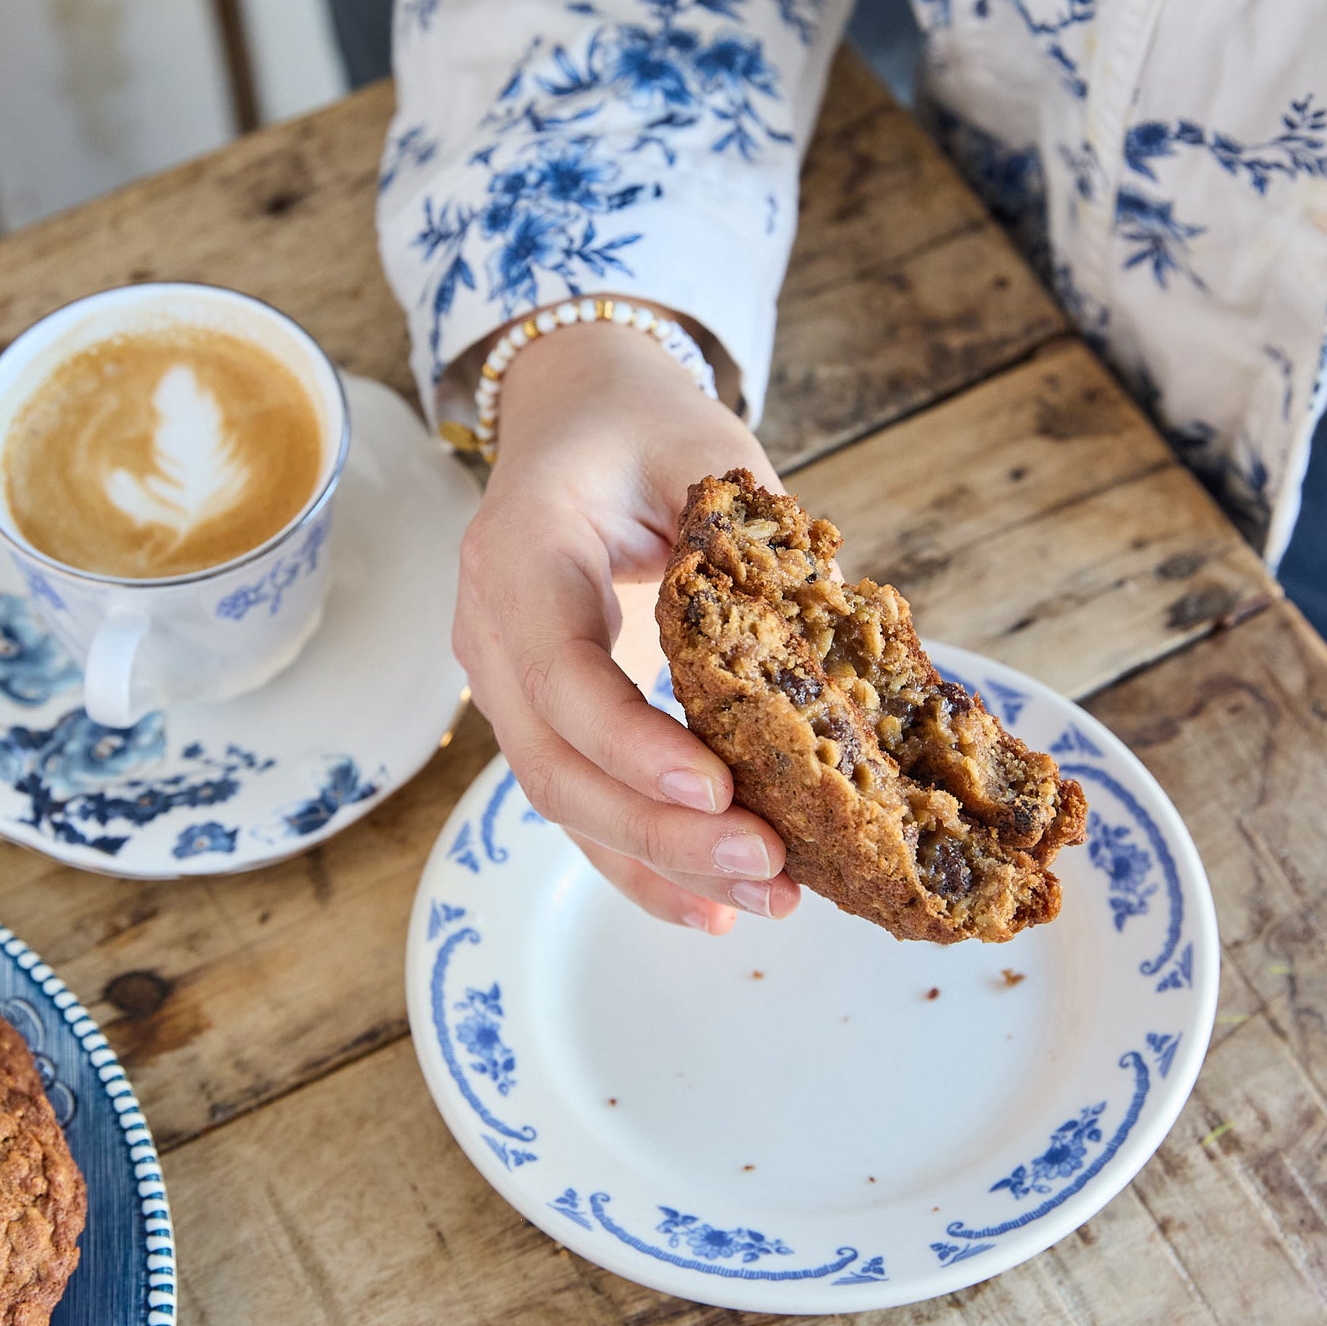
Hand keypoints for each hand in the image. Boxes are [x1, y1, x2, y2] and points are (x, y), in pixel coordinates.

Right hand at [452, 311, 801, 931]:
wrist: (573, 417)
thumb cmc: (640, 424)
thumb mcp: (704, 445)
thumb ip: (751, 533)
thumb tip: (834, 645)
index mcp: (520, 551)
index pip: (561, 672)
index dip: (633, 743)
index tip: (721, 789)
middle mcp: (491, 628)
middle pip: (556, 764)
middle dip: (659, 832)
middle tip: (769, 870)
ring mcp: (505, 683)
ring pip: (566, 801)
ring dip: (662, 862)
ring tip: (766, 901)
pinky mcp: (540, 718)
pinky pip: (580, 805)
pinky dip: (641, 863)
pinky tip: (712, 908)